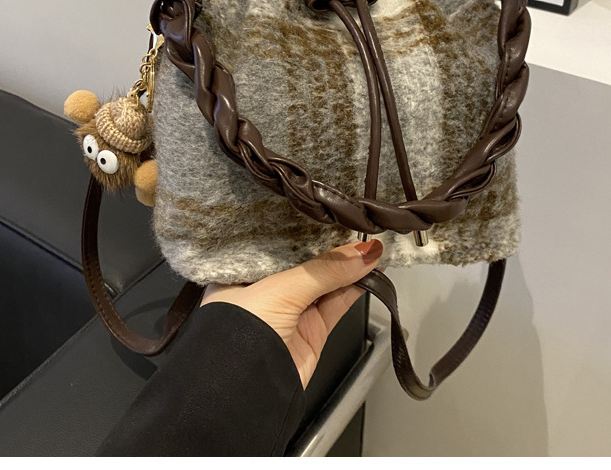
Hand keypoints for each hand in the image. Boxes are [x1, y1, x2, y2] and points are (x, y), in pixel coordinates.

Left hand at [201, 239, 383, 387]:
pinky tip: (369, 271)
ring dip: (348, 268)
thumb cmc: (239, 335)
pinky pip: (336, 303)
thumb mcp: (280, 290)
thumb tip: (363, 252)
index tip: (328, 213)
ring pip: (324, 282)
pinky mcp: (311, 332)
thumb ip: (324, 270)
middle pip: (304, 262)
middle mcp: (263, 292)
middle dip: (330, 247)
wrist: (247, 397)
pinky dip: (354, 288)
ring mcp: (288, 313)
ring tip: (371, 247)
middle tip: (356, 225)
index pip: (276, 244)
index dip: (302, 230)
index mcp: (240, 275)